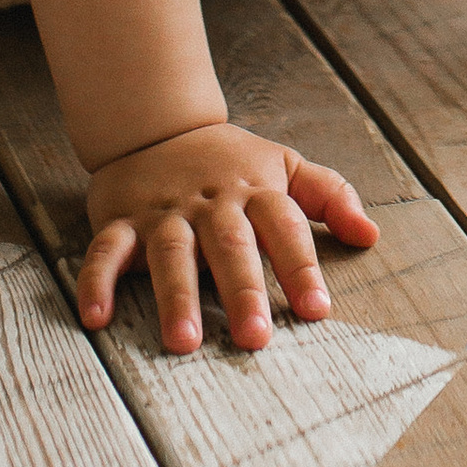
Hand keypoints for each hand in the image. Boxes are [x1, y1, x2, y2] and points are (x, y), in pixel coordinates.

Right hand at [78, 122, 378, 354]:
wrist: (156, 124)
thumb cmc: (230, 162)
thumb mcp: (284, 166)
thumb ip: (330, 195)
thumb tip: (370, 235)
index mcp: (255, 192)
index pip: (285, 228)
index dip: (301, 268)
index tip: (316, 310)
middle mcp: (211, 205)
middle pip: (230, 247)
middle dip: (242, 291)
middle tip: (254, 339)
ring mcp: (164, 214)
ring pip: (171, 255)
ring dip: (176, 297)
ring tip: (184, 342)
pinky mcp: (120, 222)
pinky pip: (105, 252)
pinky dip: (96, 283)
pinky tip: (96, 317)